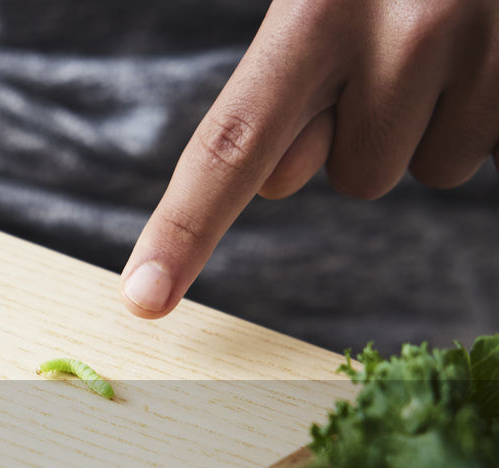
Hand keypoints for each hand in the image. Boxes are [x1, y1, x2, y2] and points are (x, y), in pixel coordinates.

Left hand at [120, 0, 498, 318]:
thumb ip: (287, 81)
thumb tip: (278, 178)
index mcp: (313, 10)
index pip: (230, 146)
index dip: (183, 229)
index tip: (143, 299)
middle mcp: (398, 31)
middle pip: (353, 176)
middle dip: (364, 134)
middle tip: (394, 49)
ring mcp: (475, 47)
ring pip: (428, 169)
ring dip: (432, 121)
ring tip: (451, 36)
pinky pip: (486, 149)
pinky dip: (482, 112)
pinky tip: (485, 47)